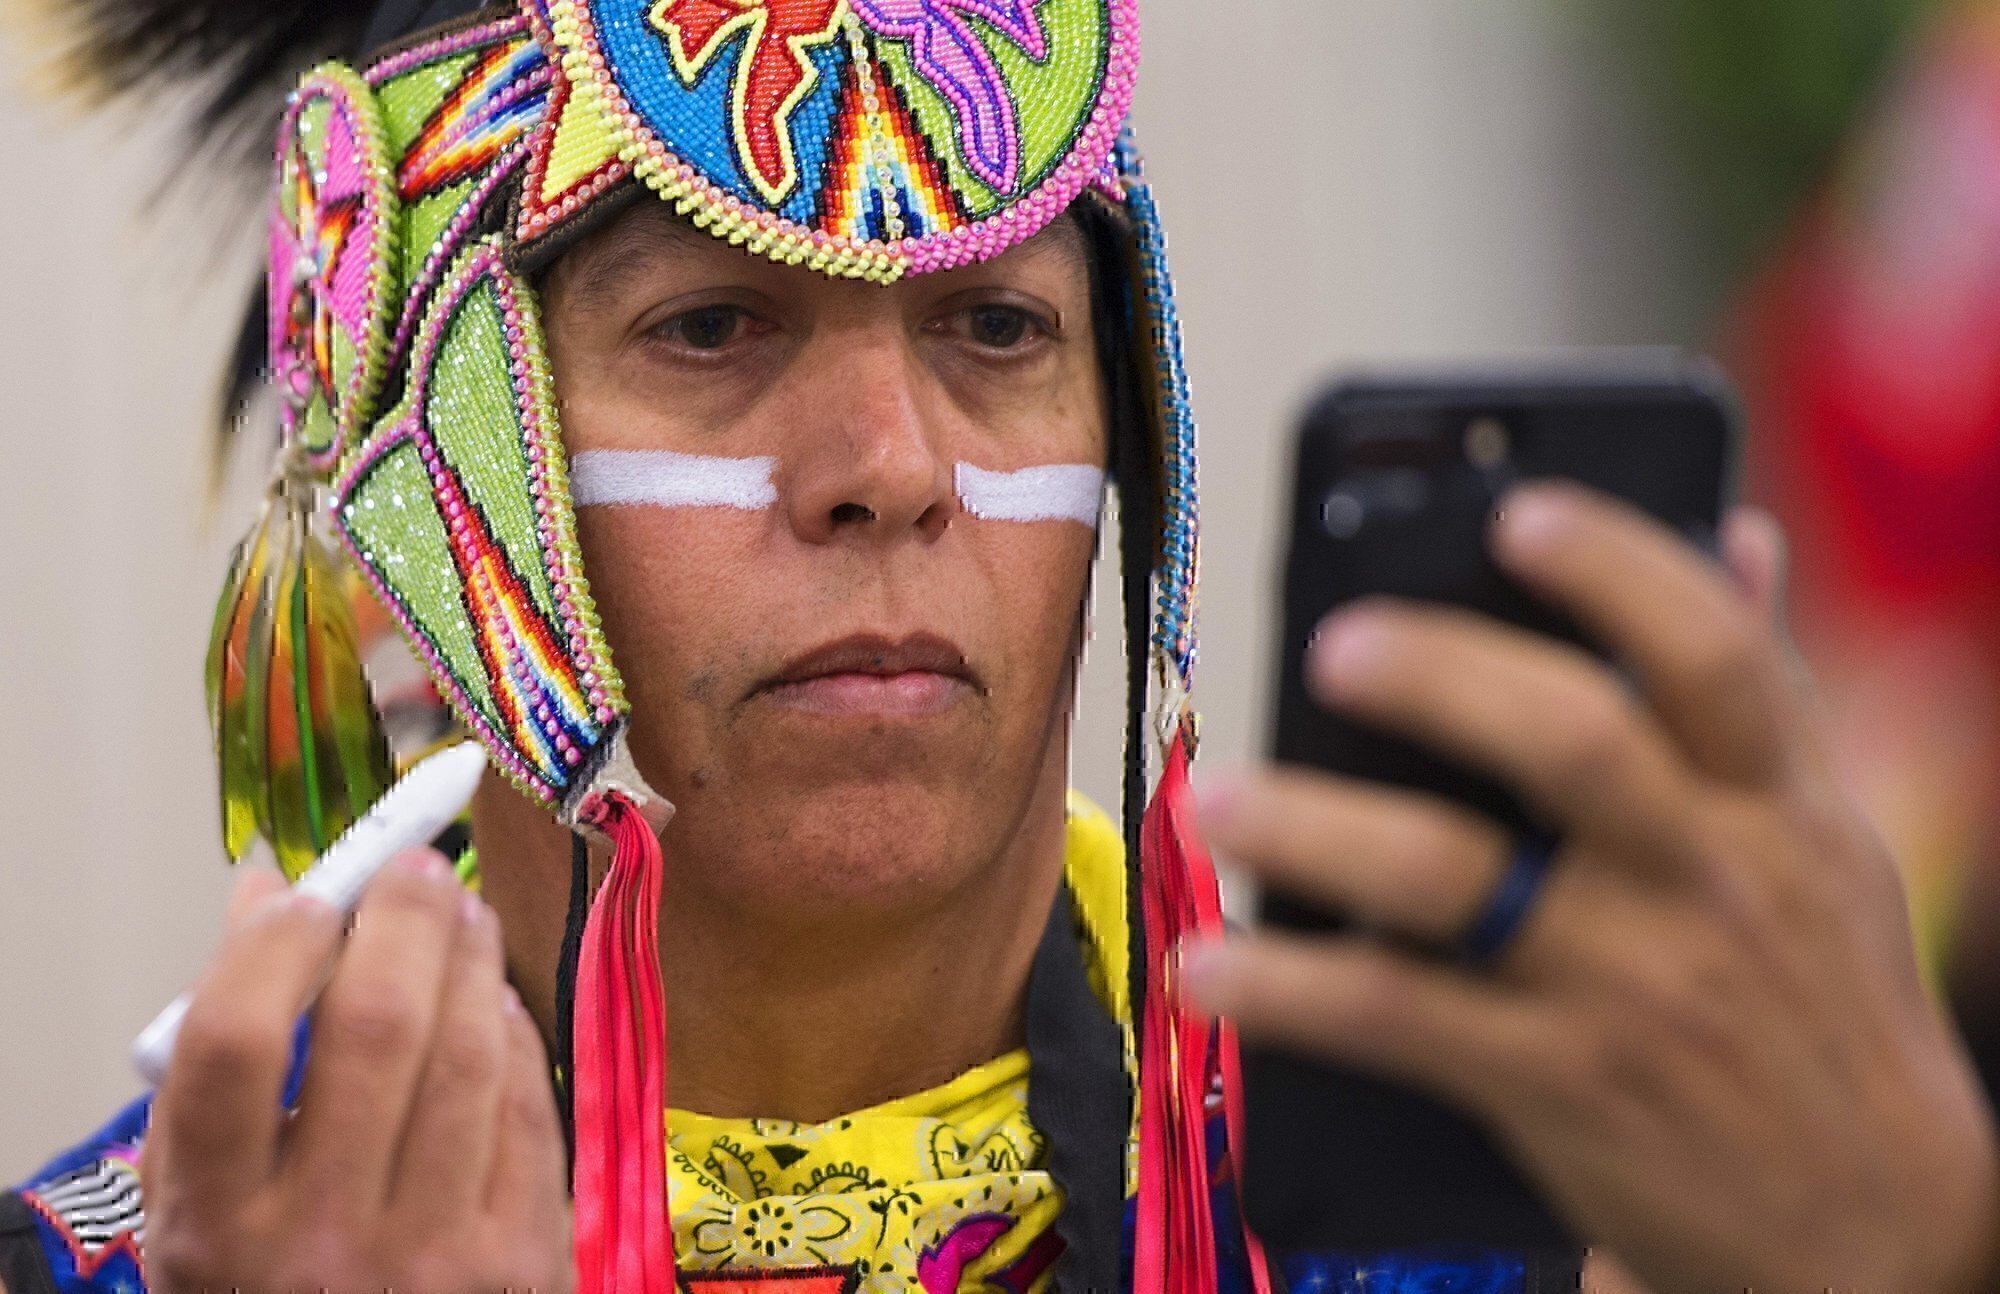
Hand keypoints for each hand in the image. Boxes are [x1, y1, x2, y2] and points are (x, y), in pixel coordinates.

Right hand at [143, 852, 572, 1292]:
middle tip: (413, 864)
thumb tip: (270, 891)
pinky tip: (494, 999)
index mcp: (216, 1232)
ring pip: (468, 1054)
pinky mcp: (527, 1261)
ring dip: (471, 958)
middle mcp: (324, 1245)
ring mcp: (437, 1256)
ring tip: (462, 912)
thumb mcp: (203, 1216)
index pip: (229, 1049)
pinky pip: (528, 1108)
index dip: (270, 948)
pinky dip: (511, 1035)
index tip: (304, 895)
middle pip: (375, 1027)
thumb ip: (220, 1073)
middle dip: (403, 918)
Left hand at [1187, 483, 1999, 1291]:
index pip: (1713, 654)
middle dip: (1443, 677)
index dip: (1616, 568)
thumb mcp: (1829, 840)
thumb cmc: (1820, 998)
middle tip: (1335, 644)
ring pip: (1453, 881)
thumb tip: (1736, 528)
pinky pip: (1400, 1021)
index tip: (1517, 513)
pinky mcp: (1556, 1084)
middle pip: (1572, 743)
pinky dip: (1292, 996)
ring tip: (1218, 797)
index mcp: (1777, 802)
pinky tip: (1212, 968)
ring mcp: (1626, 986)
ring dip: (1319, 829)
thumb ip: (1767, 693)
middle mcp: (1706, 879)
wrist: (1870, 1224)